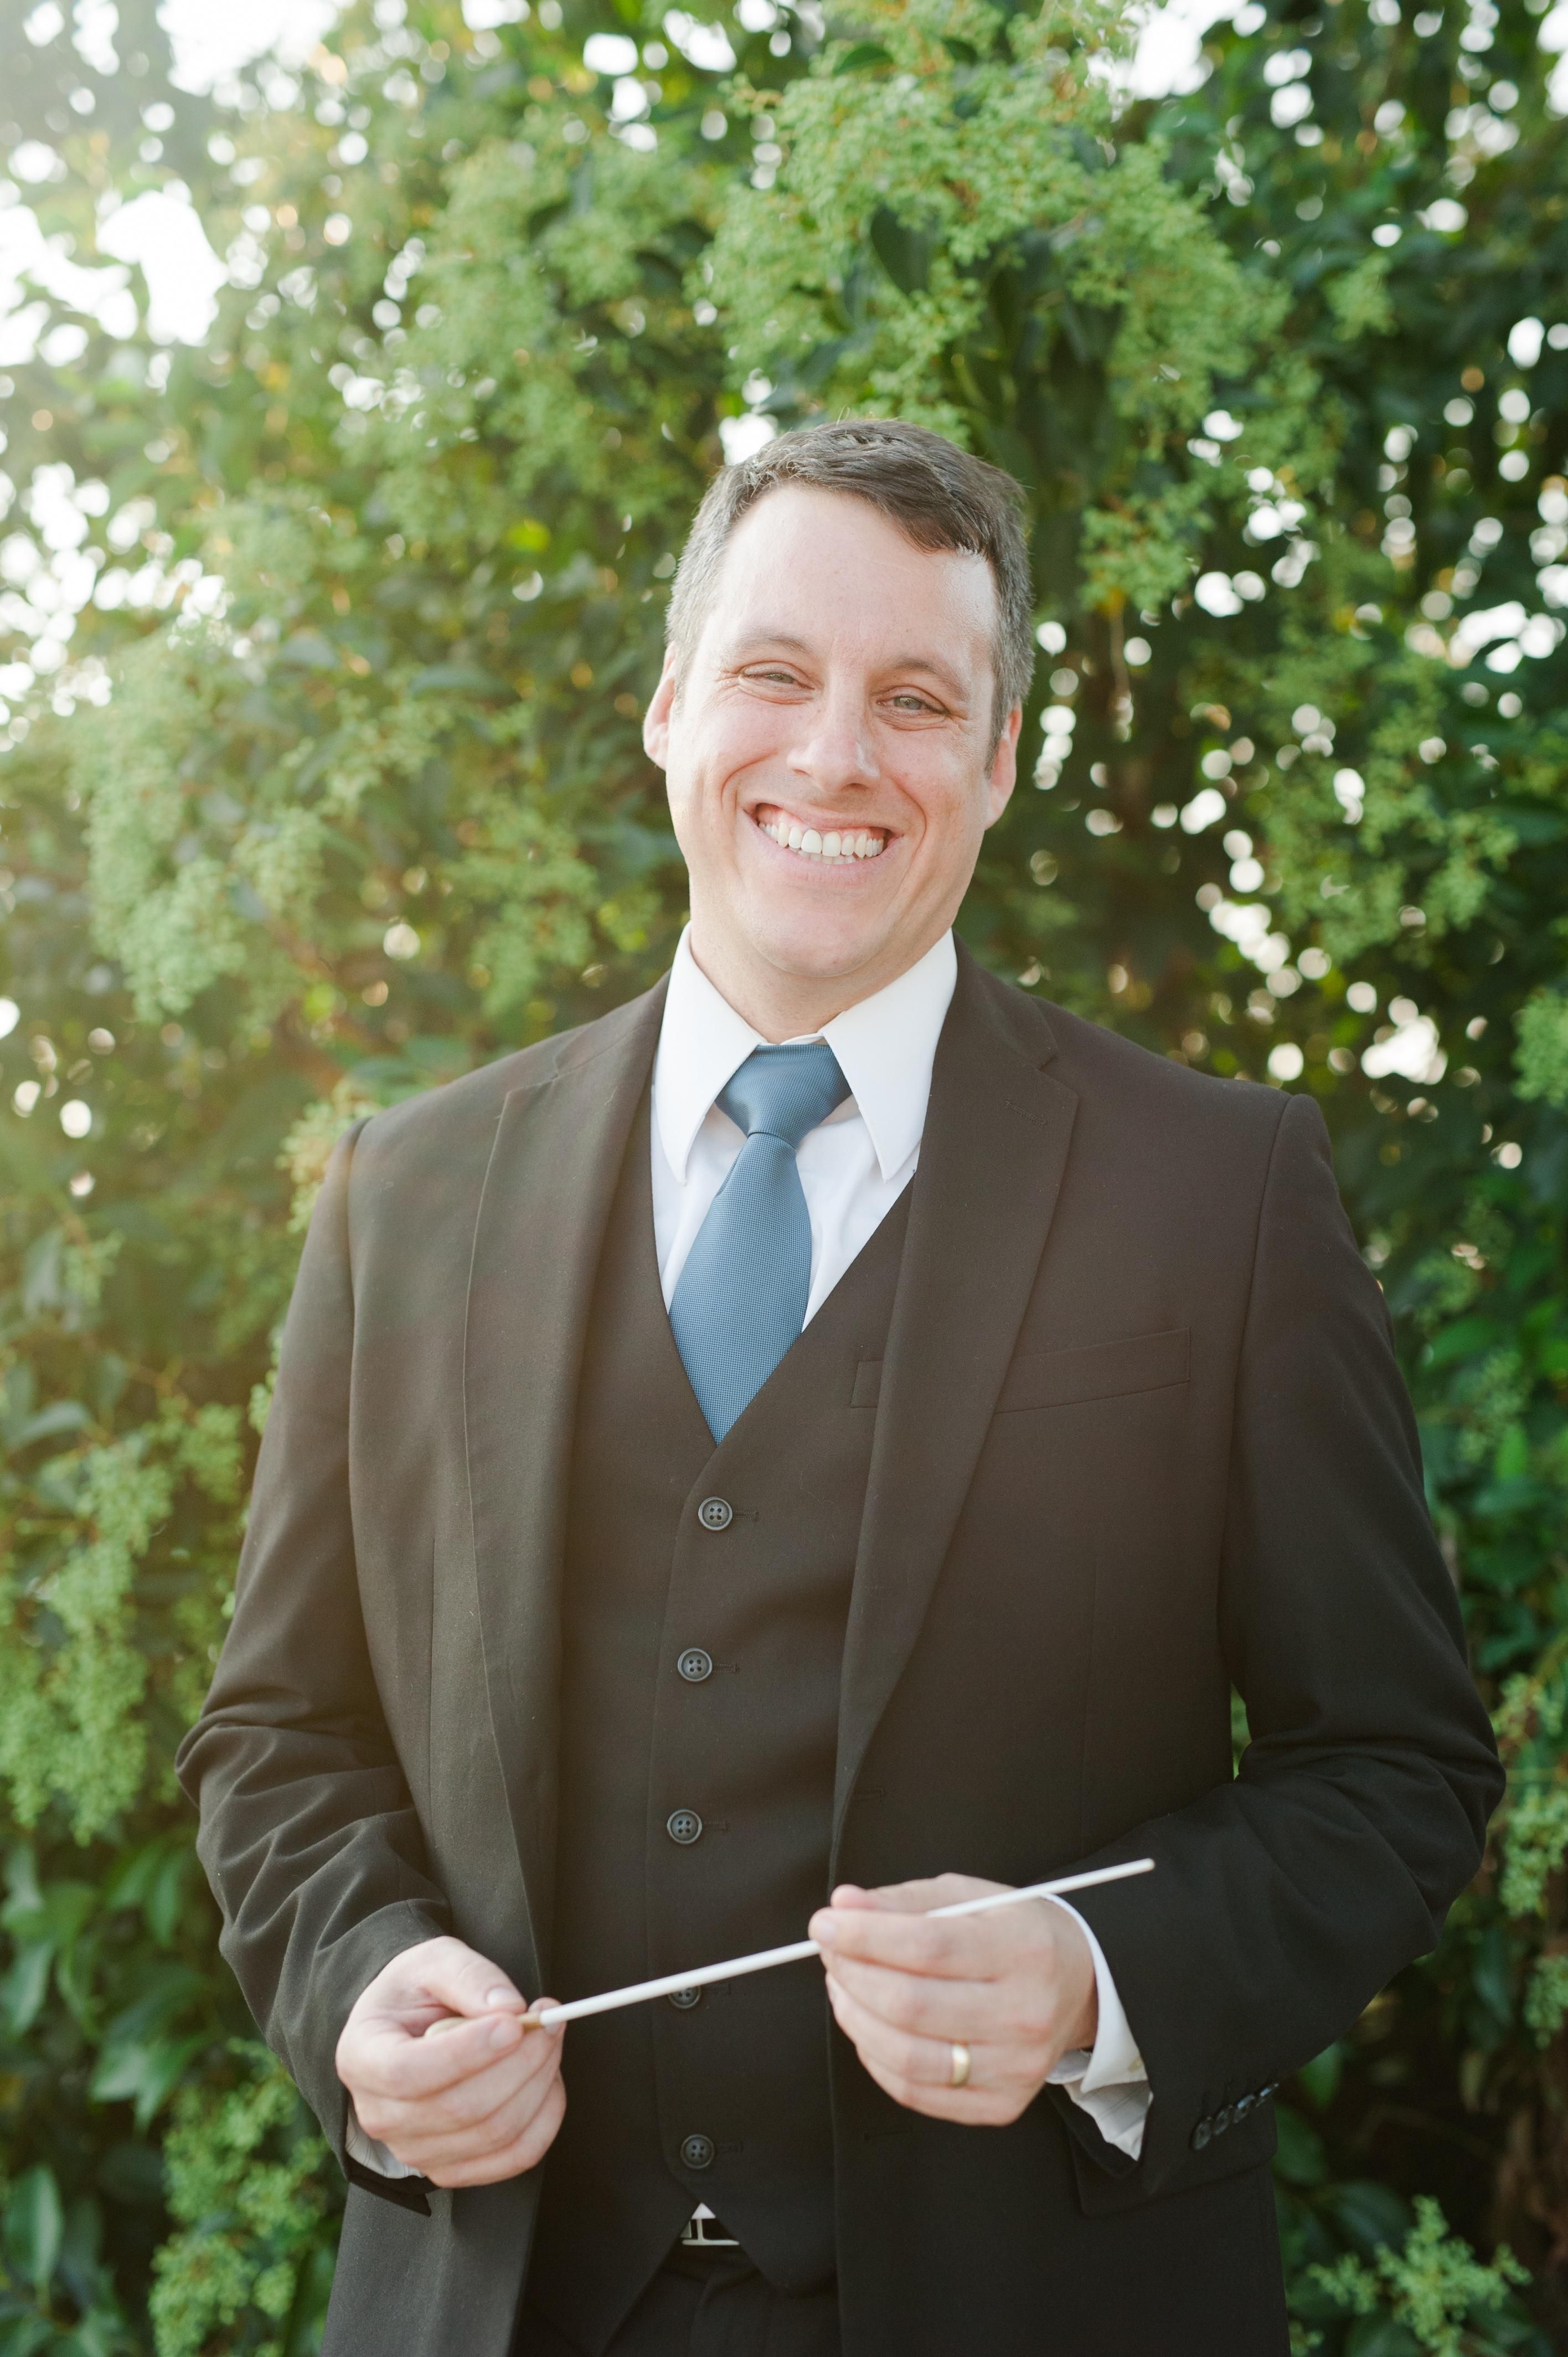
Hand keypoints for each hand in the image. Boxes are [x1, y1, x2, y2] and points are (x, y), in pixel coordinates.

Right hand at [335, 1936, 565, 2186]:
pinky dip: (545, 2118)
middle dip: (519, 2061)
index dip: (466, 2053)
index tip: (514, 2023)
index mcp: (362, 2057)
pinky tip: (547, 2079)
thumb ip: (468, 1974)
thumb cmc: (417, 1993)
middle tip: (550, 2020)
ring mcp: (414, 2150)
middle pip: (459, 2109)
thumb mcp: (433, 1961)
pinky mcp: (451, 2168)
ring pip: (492, 2134)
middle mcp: (380, 2115)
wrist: (409, 2028)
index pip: (407, 2073)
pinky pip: (514, 2157)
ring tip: (548, 2040)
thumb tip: (509, 2007)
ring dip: (537, 2084)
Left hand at [810, 1874, 1096, 2125]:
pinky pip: (917, 2093)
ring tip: (842, 1987)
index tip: (825, 1923)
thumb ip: (905, 1901)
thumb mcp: (969, 1896)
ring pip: (908, 2057)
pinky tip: (868, 2025)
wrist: (1080, 1985)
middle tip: (830, 1952)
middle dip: (852, 1975)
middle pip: (911, 2006)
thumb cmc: (1016, 1933)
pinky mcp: (1001, 2104)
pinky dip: (876, 2059)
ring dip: (856, 2019)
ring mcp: (1016, 2068)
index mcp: (1023, 1949)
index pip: (928, 1946)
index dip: (864, 1936)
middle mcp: (1025, 2014)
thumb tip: (843, 1905)